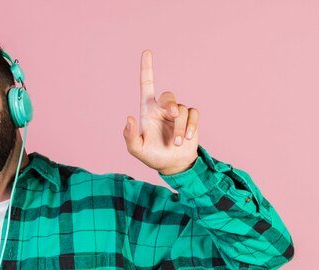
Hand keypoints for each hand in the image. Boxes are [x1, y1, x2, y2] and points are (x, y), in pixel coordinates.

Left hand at [123, 50, 198, 175]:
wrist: (172, 164)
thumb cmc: (152, 155)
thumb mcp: (137, 149)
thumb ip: (130, 136)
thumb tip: (129, 118)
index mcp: (148, 110)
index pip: (147, 85)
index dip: (147, 69)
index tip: (147, 51)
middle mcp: (163, 108)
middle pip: (169, 96)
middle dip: (171, 105)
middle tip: (172, 115)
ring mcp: (178, 113)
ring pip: (182, 110)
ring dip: (179, 128)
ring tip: (176, 143)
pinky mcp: (190, 119)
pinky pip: (193, 115)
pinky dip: (191, 126)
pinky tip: (187, 138)